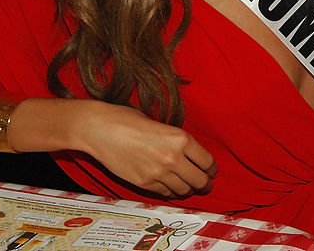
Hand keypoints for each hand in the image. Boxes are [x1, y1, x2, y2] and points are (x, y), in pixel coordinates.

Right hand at [74, 101, 216, 197]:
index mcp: (181, 139)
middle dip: (205, 183)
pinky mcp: (144, 183)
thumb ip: (177, 141)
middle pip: (200, 180)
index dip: (212, 169)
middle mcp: (173, 158)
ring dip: (189, 189)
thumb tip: (189, 154)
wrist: (101, 130)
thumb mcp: (162, 125)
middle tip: (205, 183)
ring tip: (189, 186)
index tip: (211, 170)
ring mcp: (158, 173)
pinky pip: (165, 193)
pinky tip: (172, 187)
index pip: (207, 162)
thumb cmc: (129, 120)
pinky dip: (171, 192)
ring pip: (184, 190)